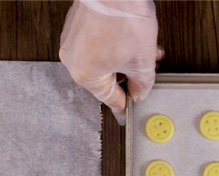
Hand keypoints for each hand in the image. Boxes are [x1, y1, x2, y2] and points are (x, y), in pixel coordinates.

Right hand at [59, 0, 161, 124]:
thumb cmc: (123, 18)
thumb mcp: (142, 60)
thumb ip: (142, 84)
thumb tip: (139, 92)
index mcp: (86, 75)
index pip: (109, 98)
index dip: (124, 106)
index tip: (125, 114)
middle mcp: (73, 60)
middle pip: (106, 77)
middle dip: (130, 73)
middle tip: (146, 69)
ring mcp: (72, 40)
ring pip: (102, 59)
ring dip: (124, 58)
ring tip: (144, 49)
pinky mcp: (76, 24)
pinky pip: (96, 43)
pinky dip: (113, 43)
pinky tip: (130, 36)